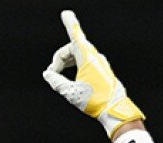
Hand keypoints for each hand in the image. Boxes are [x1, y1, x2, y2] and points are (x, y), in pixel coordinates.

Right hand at [42, 10, 144, 136]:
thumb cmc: (95, 101)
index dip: (70, 24)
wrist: (114, 110)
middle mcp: (95, 58)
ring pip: (78, 54)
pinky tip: (71, 76)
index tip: (66, 14)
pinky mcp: (102, 69)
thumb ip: (56, 81)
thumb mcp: (70, 92)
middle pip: (72, 48)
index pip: (76, 36)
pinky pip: (85, 60)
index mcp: (88, 59)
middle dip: (59, 58)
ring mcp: (100, 63)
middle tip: (51, 73)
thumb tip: (48, 74)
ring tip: (59, 76)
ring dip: (66, 62)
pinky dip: (74, 65)